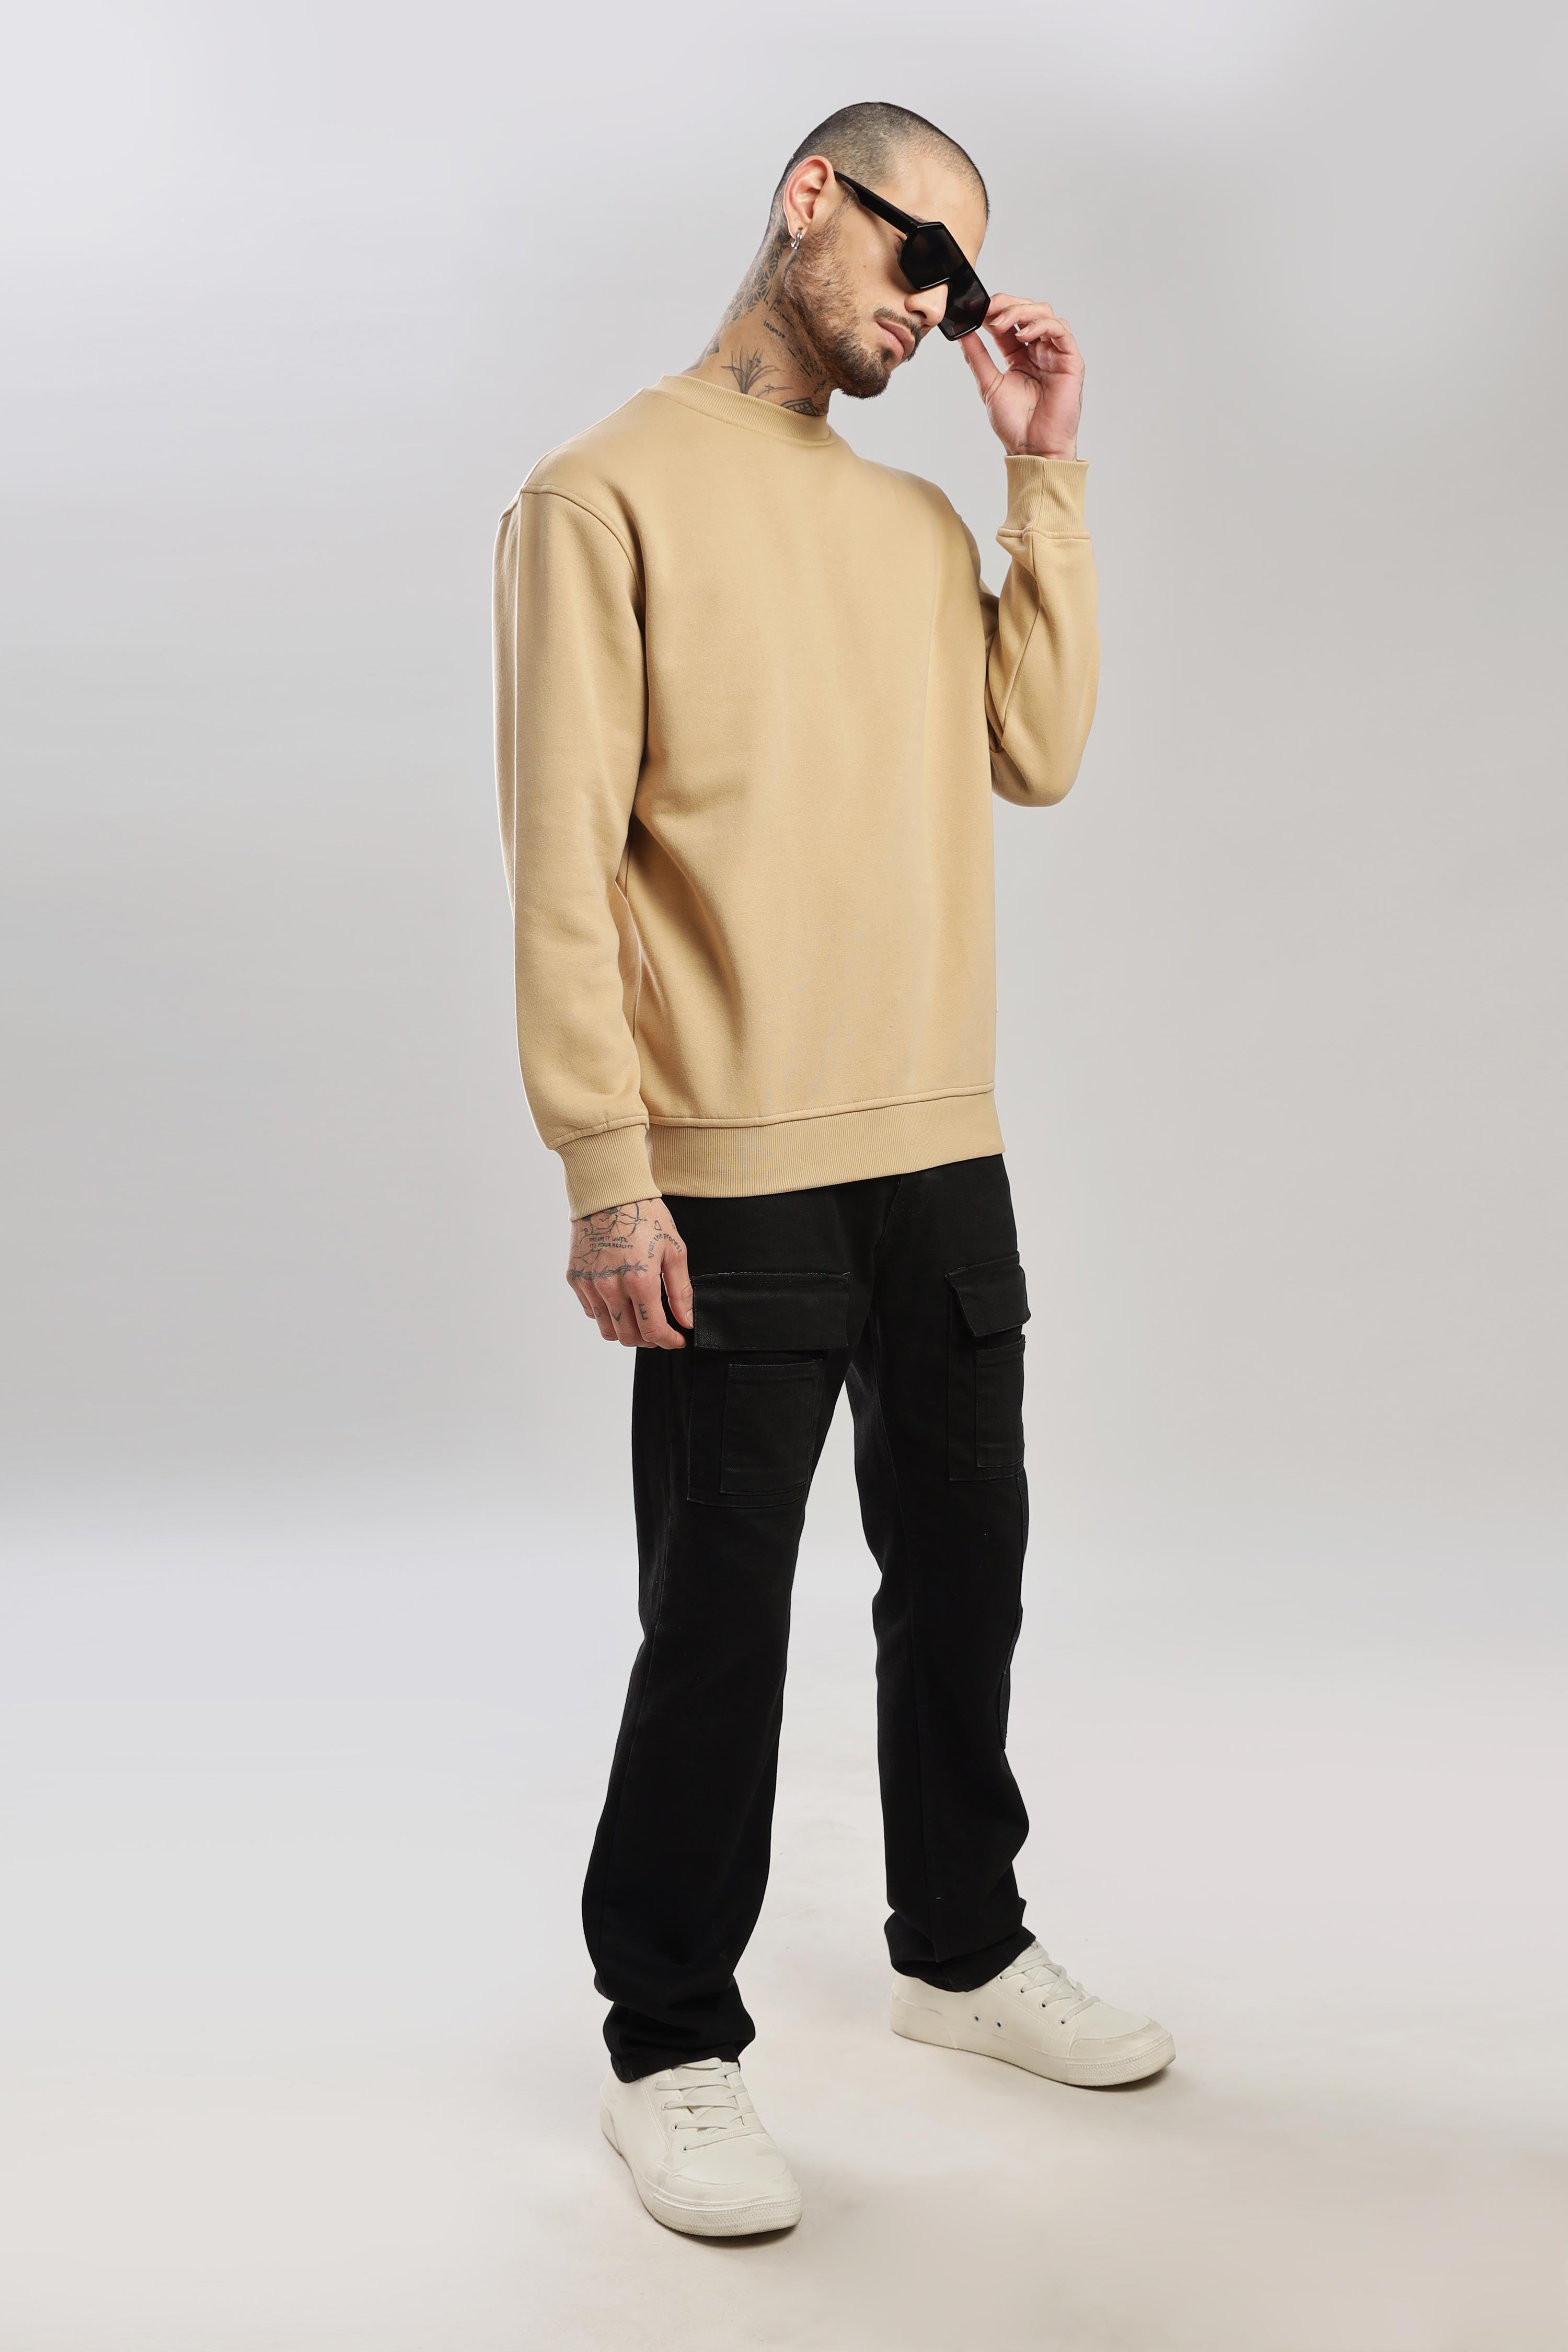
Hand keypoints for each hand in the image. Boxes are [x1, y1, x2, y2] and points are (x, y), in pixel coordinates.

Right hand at [567, 1197, 692, 1347]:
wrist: (608, 1190)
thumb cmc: (644, 1215)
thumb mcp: (674, 1250)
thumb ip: (680, 1291)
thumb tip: (686, 1321)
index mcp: (639, 1280)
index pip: (652, 1330)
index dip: (668, 1341)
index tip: (677, 1340)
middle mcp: (610, 1286)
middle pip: (627, 1336)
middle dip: (648, 1340)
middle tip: (660, 1331)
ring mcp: (589, 1283)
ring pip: (606, 1328)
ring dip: (625, 1330)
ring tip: (639, 1318)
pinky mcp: (575, 1277)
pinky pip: (591, 1310)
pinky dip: (606, 1313)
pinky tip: (620, 1300)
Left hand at [959, 294, 1083, 459]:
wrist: (1032, 449)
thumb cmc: (1015, 424)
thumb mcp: (988, 384)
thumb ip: (977, 356)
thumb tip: (963, 331)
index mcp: (1020, 355)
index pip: (1010, 321)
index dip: (995, 309)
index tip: (977, 308)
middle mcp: (1039, 350)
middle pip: (1029, 310)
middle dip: (1008, 306)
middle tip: (989, 312)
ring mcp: (1056, 354)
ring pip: (1045, 314)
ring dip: (1022, 312)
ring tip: (1002, 324)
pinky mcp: (1071, 361)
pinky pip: (1060, 331)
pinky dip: (1041, 325)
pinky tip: (1024, 335)